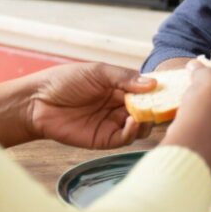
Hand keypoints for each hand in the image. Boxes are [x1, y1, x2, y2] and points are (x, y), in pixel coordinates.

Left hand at [26, 63, 155, 149]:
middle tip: (167, 106)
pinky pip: (125, 138)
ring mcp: (112, 123)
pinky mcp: (104, 139)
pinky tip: (131, 121)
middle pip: (146, 110)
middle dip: (156, 108)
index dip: (158, 91)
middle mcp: (118, 106)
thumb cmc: (64, 81)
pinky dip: (132, 131)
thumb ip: (124, 77)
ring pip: (140, 126)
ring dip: (146, 120)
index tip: (172, 90)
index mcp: (118, 87)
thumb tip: (152, 84)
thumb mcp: (97, 72)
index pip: (145, 91)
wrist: (37, 102)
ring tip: (146, 113)